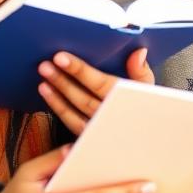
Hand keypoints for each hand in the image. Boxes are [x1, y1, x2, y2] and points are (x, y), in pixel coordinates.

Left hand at [38, 48, 152, 135]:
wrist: (148, 141)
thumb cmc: (147, 109)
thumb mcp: (149, 90)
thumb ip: (141, 71)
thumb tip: (138, 51)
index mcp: (126, 102)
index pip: (100, 84)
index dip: (79, 70)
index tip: (61, 57)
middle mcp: (112, 119)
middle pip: (83, 99)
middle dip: (62, 81)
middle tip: (45, 66)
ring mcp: (100, 131)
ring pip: (75, 114)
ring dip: (57, 97)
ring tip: (43, 80)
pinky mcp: (91, 139)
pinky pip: (72, 125)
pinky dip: (59, 110)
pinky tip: (49, 95)